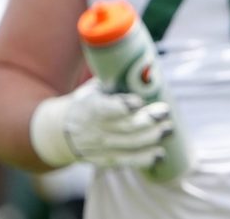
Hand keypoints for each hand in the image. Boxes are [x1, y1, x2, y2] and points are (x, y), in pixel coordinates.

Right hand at [29, 78, 172, 169]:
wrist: (61, 131)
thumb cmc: (88, 101)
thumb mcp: (95, 88)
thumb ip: (117, 80)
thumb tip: (149, 67)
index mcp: (90, 108)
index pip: (105, 109)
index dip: (122, 107)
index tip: (138, 102)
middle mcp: (95, 130)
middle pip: (124, 127)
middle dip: (147, 120)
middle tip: (165, 111)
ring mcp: (100, 147)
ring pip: (129, 144)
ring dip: (151, 137)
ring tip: (168, 128)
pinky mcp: (106, 159)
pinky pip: (126, 161)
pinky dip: (144, 158)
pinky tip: (160, 154)